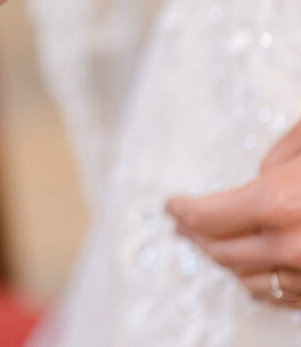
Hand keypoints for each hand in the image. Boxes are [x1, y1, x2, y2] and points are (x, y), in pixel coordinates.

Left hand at [168, 121, 300, 307]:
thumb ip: (277, 161)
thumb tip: (259, 180)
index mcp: (278, 204)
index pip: (205, 217)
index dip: (182, 212)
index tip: (171, 206)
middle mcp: (293, 249)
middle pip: (222, 254)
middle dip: (197, 238)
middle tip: (183, 225)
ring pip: (253, 283)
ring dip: (229, 264)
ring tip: (215, 246)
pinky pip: (288, 297)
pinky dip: (265, 282)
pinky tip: (258, 267)